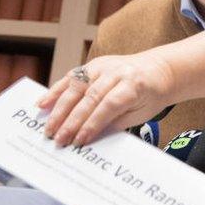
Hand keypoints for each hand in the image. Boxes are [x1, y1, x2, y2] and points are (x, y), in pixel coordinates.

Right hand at [37, 53, 174, 146]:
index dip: (92, 124)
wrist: (160, 70)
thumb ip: (116, 123)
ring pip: (76, 86)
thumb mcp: (141, 113)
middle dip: (72, 121)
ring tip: (49, 127)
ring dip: (59, 108)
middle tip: (59, 139)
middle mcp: (116, 71)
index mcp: (133, 84)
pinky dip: (56, 90)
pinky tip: (43, 103)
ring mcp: (103, 65)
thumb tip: (90, 137)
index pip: (109, 105)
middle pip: (90, 96)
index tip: (79, 141)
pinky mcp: (94, 63)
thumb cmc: (152, 95)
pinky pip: (71, 77)